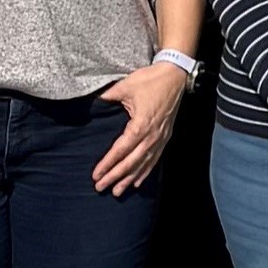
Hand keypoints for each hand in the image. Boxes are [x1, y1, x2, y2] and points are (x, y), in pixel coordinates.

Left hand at [91, 62, 190, 194]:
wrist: (175, 75)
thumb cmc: (150, 80)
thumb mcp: (126, 86)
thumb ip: (108, 97)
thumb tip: (92, 103)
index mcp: (141, 124)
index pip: (121, 150)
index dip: (108, 164)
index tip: (96, 175)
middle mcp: (152, 135)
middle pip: (131, 162)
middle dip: (115, 177)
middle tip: (101, 188)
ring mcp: (160, 138)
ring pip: (143, 164)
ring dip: (130, 179)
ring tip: (117, 192)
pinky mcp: (165, 136)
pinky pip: (154, 159)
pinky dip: (145, 172)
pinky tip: (137, 182)